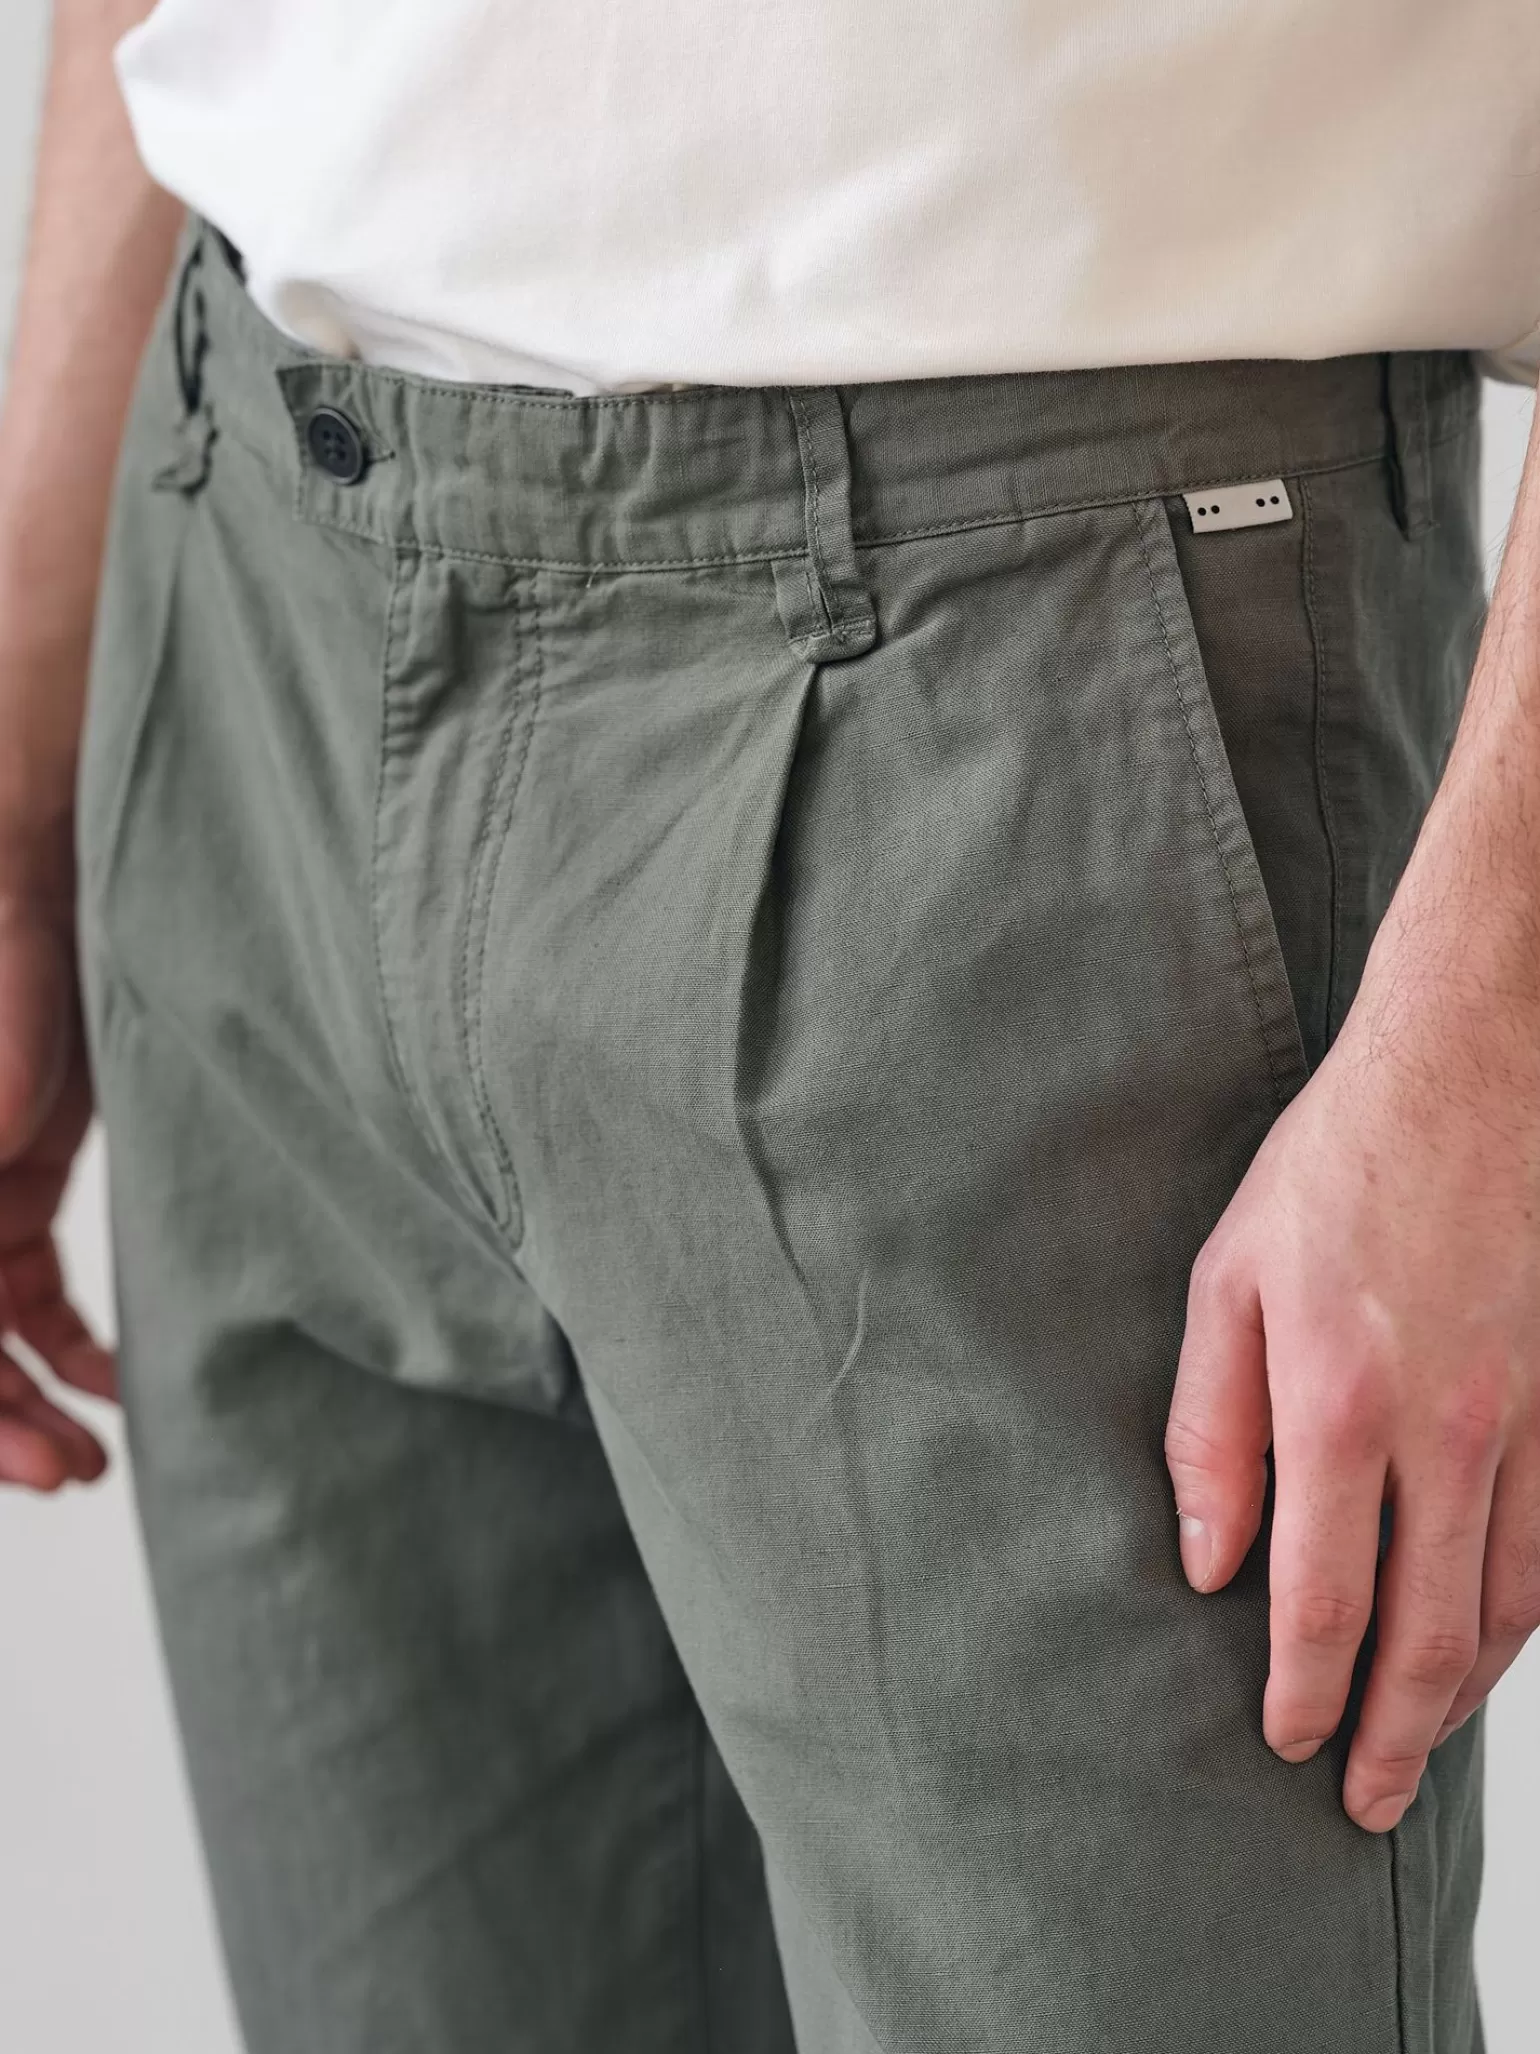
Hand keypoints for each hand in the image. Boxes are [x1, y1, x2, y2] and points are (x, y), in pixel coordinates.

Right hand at [0, 871, 115, 1489]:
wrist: (59, 852)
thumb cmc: (6, 921)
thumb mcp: (0, 1025)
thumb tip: (6, 1189)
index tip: (18, 1456)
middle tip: (67, 1473)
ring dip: (21, 1401)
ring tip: (86, 1462)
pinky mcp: (14, 1176)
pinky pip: (22, 1292)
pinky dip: (61, 1345)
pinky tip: (110, 1382)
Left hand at [1165, 958, 1539, 1832]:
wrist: (1464, 1080)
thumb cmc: (1327, 1174)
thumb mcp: (1225, 1283)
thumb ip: (1210, 1430)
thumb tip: (1207, 1562)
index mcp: (1338, 1402)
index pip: (1325, 1597)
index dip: (1307, 1690)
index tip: (1286, 1745)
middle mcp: (1445, 1432)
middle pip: (1430, 1631)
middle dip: (1395, 1734)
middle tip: (1367, 1806)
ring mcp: (1524, 1420)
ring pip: (1507, 1605)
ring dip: (1464, 1694)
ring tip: (1426, 1748)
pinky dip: (1525, 1619)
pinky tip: (1491, 1646)